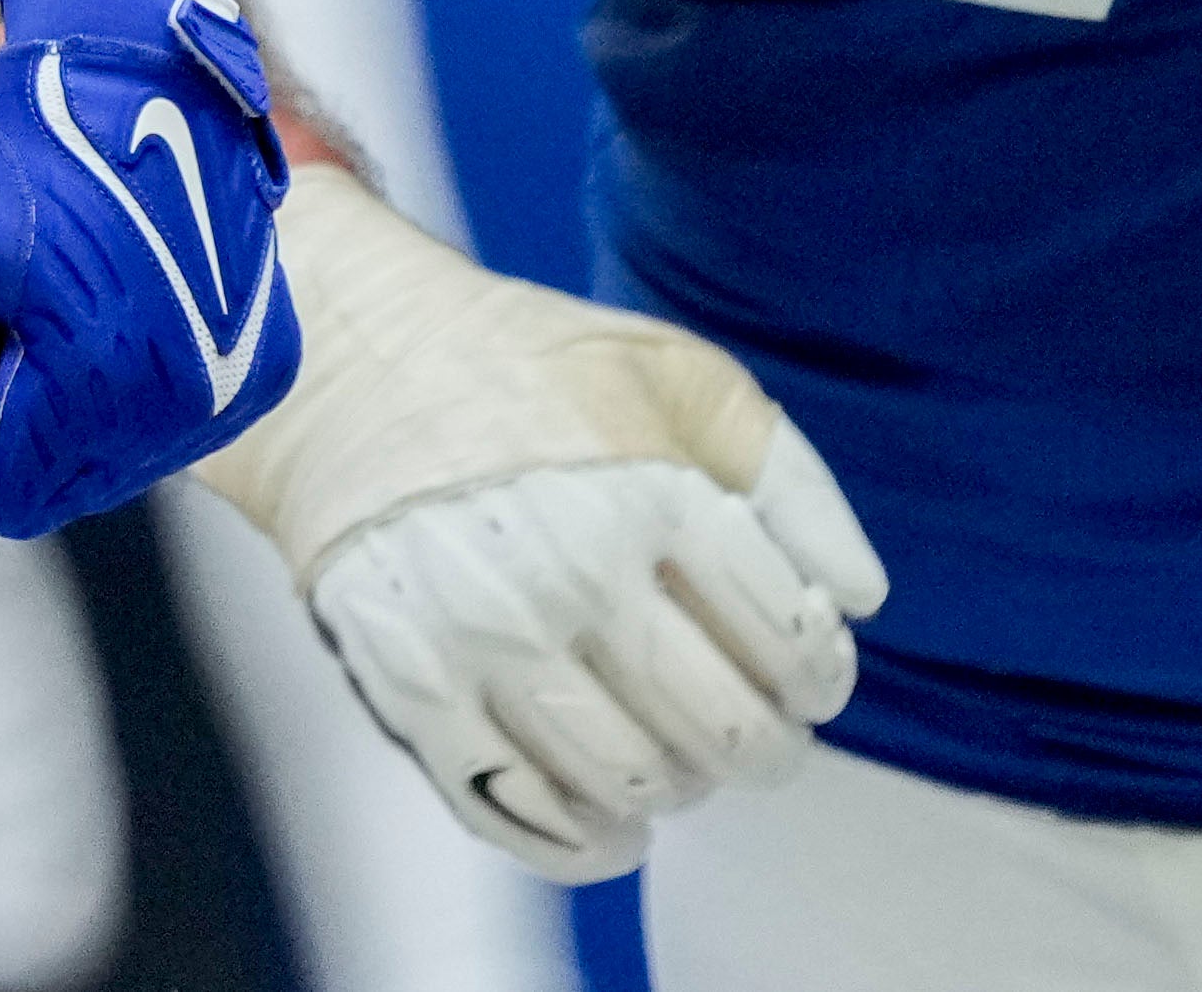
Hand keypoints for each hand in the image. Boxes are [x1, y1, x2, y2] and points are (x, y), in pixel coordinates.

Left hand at [0, 0, 292, 546]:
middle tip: (6, 305)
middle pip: (52, 486)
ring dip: (65, 401)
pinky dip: (125, 384)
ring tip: (61, 294)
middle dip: (8, 413)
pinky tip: (115, 294)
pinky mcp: (263, 367)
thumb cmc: (20, 145)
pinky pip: (166, 427)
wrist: (140, 62)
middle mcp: (187, 405)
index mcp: (101, 384)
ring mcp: (235, 389)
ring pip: (108, 462)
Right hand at [181, 171, 879, 880]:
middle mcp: (565, 568)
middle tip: (752, 730)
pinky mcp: (406, 685)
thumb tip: (863, 596)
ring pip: (632, 785)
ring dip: (676, 787)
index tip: (805, 672)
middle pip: (723, 732)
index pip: (789, 643)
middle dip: (763, 747)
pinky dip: (583, 839)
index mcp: (645, 488)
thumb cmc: (521, 364)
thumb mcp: (669, 369)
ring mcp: (479, 636)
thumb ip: (786, 475)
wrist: (338, 362)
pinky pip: (519, 813)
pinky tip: (608, 816)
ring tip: (674, 755)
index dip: (819, 675)